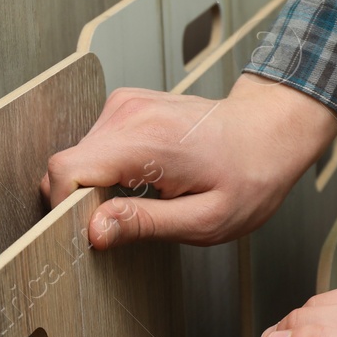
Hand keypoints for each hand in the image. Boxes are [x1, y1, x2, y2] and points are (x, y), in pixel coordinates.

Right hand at [40, 74, 336, 247]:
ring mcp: (125, 105)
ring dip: (98, 187)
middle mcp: (128, 114)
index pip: (65, 170)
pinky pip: (94, 147)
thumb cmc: (249, 176)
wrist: (270, 131)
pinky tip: (144, 179)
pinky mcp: (125, 106)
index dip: (65, 209)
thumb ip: (144, 224)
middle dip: (83, 202)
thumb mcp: (205, 219)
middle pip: (67, 166)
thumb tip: (94, 231)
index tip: (91, 231)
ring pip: (78, 158)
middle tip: (128, 222)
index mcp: (144, 140)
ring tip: (145, 197)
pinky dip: (108, 170)